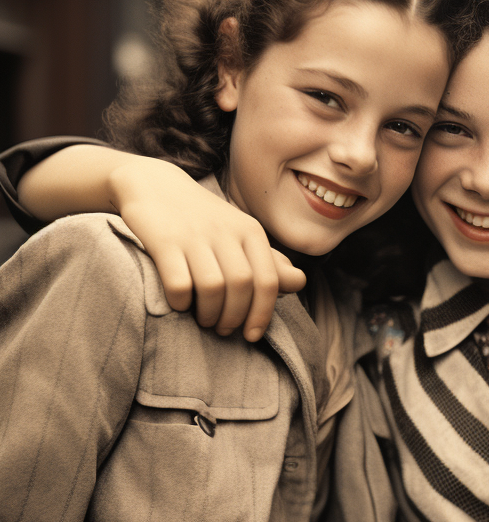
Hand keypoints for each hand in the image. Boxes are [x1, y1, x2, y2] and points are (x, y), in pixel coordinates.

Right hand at [110, 157, 304, 339]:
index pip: (269, 280)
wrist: (155, 185)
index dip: (263, 313)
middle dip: (235, 316)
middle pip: (243, 285)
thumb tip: (299, 282)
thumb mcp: (240, 234)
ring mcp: (195, 235)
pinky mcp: (164, 241)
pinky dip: (181, 302)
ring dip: (209, 313)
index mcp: (251, 231)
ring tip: (204, 320)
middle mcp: (227, 231)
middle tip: (223, 329)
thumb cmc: (204, 219)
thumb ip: (269, 260)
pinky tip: (180, 304)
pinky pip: (179, 283)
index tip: (251, 335)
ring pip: (214, 287)